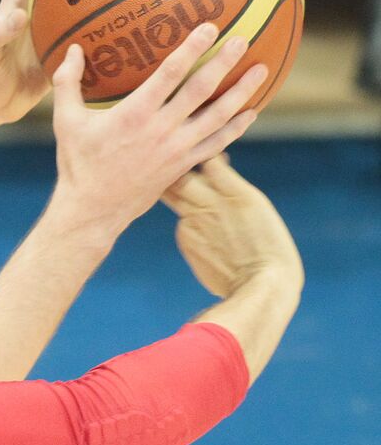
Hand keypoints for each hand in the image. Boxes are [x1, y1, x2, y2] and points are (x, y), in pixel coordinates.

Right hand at [47, 22, 267, 241]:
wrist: (94, 208)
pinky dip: (236, 127)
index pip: (170, 73)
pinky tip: (251, 112)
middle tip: (243, 40)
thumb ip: (67, 82)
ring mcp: (177, 149)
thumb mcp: (66, 120)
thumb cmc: (78, 162)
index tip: (210, 28)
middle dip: (225, 62)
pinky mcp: (183, 165)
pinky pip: (217, 143)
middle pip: (202, 90)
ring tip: (261, 70)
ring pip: (218, 116)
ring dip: (242, 92)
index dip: (192, 48)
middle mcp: (161, 129)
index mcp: (135, 113)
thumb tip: (72, 50)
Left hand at [163, 156, 302, 297]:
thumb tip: (213, 169)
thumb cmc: (269, 246)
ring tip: (195, 200)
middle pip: (182, 176)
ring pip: (175, 195)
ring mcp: (195, 221)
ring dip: (178, 192)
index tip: (207, 160)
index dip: (205, 159)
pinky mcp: (187, 238)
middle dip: (180, 171)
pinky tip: (207, 233)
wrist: (262, 286)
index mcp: (239, 193)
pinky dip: (189, 220)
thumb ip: (230, 188)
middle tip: (185, 173)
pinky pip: (182, 221)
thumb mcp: (256, 207)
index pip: (210, 162)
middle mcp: (213, 204)